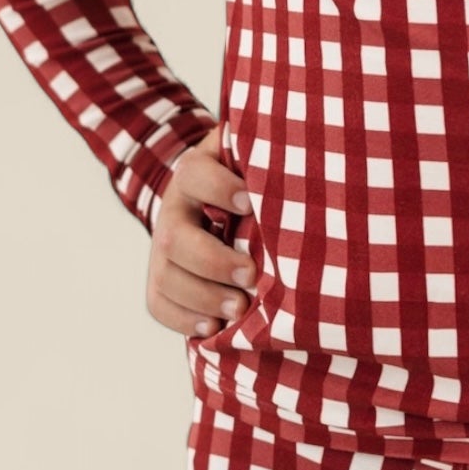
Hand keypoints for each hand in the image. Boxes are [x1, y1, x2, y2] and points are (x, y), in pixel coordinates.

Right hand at [144, 122, 257, 339]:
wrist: (207, 200)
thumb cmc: (246, 180)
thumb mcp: (249, 159)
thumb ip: (266, 152)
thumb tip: (309, 139)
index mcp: (194, 175)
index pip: (195, 175)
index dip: (219, 188)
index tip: (252, 204)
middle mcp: (172, 212)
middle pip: (176, 238)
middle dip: (214, 261)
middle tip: (251, 275)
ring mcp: (161, 249)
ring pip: (166, 277)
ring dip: (202, 297)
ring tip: (239, 310)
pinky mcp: (159, 280)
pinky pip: (159, 304)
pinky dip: (183, 320)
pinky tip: (212, 330)